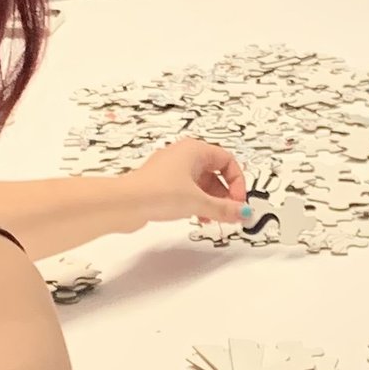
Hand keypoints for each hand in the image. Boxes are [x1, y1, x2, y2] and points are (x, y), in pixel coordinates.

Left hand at [126, 137, 246, 226]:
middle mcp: (183, 156)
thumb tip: (243, 213)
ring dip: (212, 202)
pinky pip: (187, 191)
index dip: (237, 182)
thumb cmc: (158, 192)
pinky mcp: (162, 184)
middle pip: (215, 173)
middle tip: (230, 214)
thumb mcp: (198, 201)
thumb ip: (224, 209)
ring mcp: (171, 170)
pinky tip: (198, 218)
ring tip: (215, 219)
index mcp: (194, 150)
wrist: (125, 203)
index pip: (227, 160)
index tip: (237, 202)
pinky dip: (197, 203)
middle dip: (225, 195)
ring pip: (201, 184)